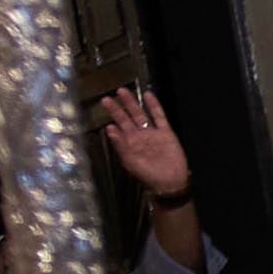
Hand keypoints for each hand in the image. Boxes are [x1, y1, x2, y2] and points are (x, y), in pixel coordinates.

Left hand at [99, 85, 193, 205]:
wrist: (169, 182)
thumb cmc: (148, 175)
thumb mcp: (130, 162)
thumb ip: (120, 145)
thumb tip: (110, 130)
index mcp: (129, 144)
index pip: (117, 127)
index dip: (111, 118)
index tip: (103, 107)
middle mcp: (139, 136)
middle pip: (126, 118)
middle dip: (117, 108)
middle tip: (107, 98)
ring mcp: (152, 133)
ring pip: (140, 114)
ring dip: (131, 103)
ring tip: (122, 92)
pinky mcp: (166, 133)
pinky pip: (159, 116)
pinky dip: (154, 106)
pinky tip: (148, 95)